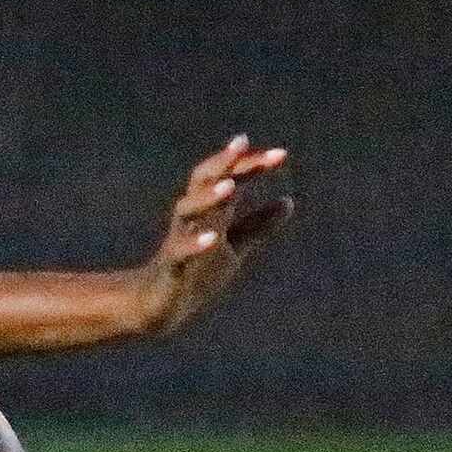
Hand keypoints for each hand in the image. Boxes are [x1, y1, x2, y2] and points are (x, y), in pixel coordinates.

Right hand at [132, 135, 293, 334]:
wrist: (162, 307)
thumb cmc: (197, 272)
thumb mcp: (235, 246)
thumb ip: (258, 224)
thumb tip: (289, 201)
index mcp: (210, 211)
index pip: (230, 178)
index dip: (251, 165)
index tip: (280, 155)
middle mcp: (193, 219)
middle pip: (202, 181)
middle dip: (222, 162)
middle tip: (241, 144)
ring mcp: (179, 240)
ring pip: (188, 210)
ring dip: (207, 197)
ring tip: (230, 187)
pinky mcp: (171, 267)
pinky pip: (180, 252)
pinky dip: (195, 244)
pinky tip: (213, 239)